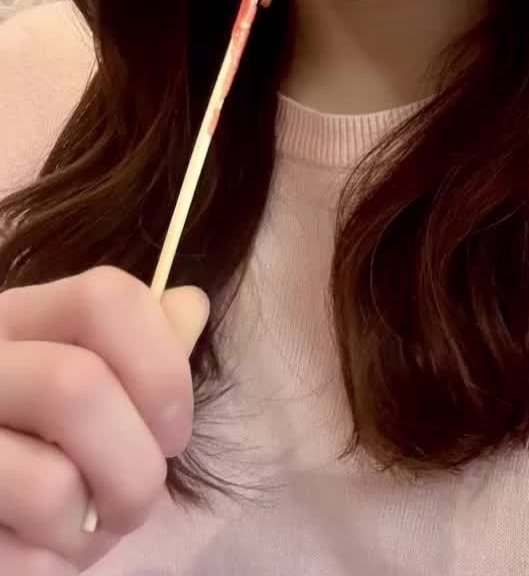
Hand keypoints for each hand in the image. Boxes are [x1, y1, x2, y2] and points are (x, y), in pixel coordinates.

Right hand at [0, 268, 208, 573]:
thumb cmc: (43, 441)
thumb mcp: (91, 382)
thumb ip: (143, 348)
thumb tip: (190, 308)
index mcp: (19, 320)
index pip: (103, 299)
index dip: (162, 366)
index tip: (174, 431)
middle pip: (77, 388)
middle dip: (138, 464)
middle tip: (141, 498)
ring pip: (51, 485)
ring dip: (95, 526)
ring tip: (89, 528)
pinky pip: (22, 557)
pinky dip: (56, 566)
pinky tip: (44, 547)